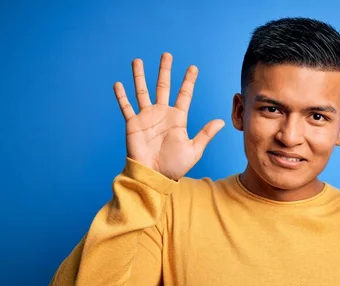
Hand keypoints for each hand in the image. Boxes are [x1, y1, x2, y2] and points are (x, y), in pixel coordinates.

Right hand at [113, 52, 224, 180]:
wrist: (154, 175)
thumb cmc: (174, 166)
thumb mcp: (194, 150)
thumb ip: (205, 134)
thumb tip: (221, 121)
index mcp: (177, 118)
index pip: (184, 95)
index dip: (188, 81)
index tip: (193, 68)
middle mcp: (162, 114)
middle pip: (163, 87)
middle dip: (165, 71)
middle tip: (167, 55)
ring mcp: (147, 117)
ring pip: (142, 91)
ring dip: (140, 76)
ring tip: (138, 61)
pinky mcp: (133, 124)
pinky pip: (126, 107)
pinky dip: (121, 96)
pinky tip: (118, 84)